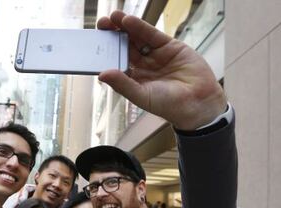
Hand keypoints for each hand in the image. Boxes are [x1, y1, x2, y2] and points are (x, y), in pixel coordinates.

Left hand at [97, 10, 226, 129]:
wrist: (199, 102)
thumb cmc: (169, 105)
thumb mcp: (141, 96)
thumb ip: (122, 84)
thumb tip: (102, 74)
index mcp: (133, 79)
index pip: (115, 63)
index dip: (105, 53)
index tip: (93, 44)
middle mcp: (142, 66)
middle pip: (124, 47)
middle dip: (112, 36)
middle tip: (101, 25)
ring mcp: (155, 55)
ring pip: (137, 38)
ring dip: (124, 27)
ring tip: (112, 17)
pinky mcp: (169, 46)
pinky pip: (152, 35)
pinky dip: (140, 27)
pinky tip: (128, 21)